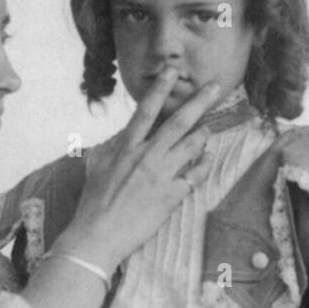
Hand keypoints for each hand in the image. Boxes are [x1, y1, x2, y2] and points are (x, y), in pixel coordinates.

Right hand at [59, 67, 219, 272]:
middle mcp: (145, 157)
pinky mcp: (170, 196)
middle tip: (215, 86)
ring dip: (204, 133)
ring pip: (191, 146)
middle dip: (198, 101)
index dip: (161, 89)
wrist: (98, 236)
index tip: (173, 71)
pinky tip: (209, 159)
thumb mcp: (95, 168)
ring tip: (210, 127)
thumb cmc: (93, 203)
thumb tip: (116, 139)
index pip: (146, 111)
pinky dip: (204, 165)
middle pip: (178, 123)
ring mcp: (160, 176)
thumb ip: (109, 149)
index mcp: (126, 148)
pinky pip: (195, 176)